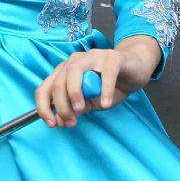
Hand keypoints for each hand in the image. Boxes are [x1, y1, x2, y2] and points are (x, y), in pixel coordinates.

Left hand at [34, 38, 159, 127]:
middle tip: (71, 122)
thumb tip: (60, 121)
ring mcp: (93, 56)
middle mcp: (75, 60)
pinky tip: (105, 103)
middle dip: (61, 105)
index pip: (44, 88)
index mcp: (65, 71)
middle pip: (58, 82)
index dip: (43, 107)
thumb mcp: (92, 102)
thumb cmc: (111, 86)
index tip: (52, 124)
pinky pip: (106, 74)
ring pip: (74, 71)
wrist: (136, 70)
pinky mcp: (113, 58)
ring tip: (80, 109)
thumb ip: (76, 109)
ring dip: (74, 93)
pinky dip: (104, 90)